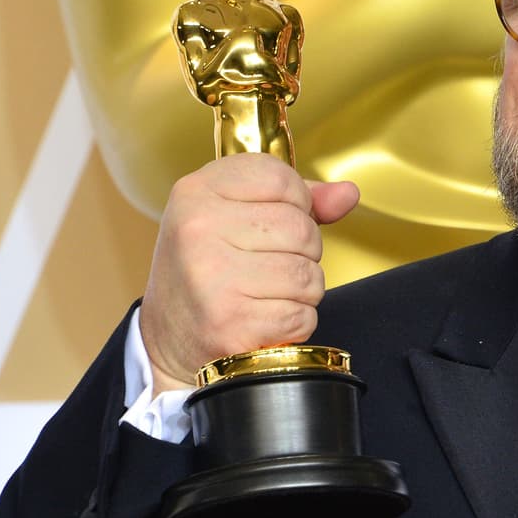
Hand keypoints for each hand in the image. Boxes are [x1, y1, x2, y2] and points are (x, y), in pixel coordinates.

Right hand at [139, 154, 359, 395]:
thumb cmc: (209, 269)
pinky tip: (264, 319)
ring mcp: (212, 278)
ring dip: (303, 290)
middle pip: (302, 229)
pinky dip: (295, 321)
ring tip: (267, 293)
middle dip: (303, 252)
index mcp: (197, 192)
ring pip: (308, 274)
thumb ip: (296, 200)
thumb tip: (348, 194)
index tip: (274, 221)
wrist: (168, 338)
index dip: (296, 202)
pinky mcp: (230, 324)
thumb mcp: (234, 216)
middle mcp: (199, 230)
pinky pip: (302, 315)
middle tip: (269, 266)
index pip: (281, 178)